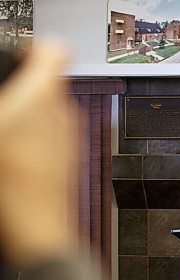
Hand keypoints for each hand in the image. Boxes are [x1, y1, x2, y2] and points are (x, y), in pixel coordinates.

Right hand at [0, 40, 78, 267]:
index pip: (54, 50)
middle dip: (22, 88)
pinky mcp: (70, 155)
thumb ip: (8, 98)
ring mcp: (71, 135)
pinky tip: (15, 153)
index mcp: (45, 96)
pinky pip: (52, 132)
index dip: (34, 49)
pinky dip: (34, 134)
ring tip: (6, 132)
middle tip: (4, 104)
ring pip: (49, 109)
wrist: (38, 228)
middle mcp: (66, 112)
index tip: (16, 58)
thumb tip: (10, 94)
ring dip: (27, 112)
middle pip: (48, 82)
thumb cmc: (13, 184)